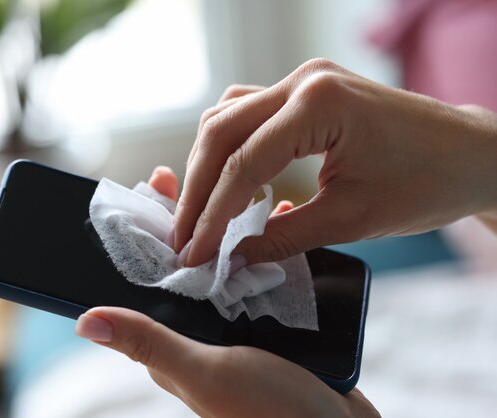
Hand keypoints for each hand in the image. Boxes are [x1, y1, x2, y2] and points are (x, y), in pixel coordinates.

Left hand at [76, 168, 379, 417]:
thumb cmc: (268, 413)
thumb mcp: (204, 372)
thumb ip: (151, 343)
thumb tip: (84, 320)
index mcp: (177, 343)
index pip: (151, 278)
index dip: (146, 235)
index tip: (147, 190)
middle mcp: (206, 331)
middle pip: (190, 265)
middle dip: (187, 220)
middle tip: (184, 176)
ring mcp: (245, 325)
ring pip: (232, 266)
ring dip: (231, 229)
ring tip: (236, 186)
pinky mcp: (280, 324)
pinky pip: (270, 276)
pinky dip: (272, 246)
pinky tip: (280, 220)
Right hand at [172, 58, 496, 265]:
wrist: (471, 155)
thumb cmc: (426, 184)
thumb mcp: (350, 219)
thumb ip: (282, 237)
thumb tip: (232, 257)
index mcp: (319, 104)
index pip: (243, 163)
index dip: (212, 214)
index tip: (193, 252)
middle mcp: (304, 80)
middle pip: (221, 131)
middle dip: (197, 188)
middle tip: (184, 236)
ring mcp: (304, 79)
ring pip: (228, 116)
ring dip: (208, 164)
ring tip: (202, 212)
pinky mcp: (308, 91)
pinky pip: (250, 113)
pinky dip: (232, 148)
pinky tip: (234, 182)